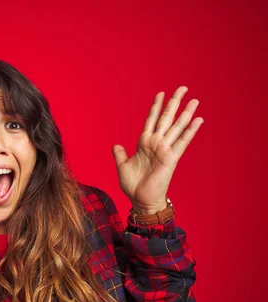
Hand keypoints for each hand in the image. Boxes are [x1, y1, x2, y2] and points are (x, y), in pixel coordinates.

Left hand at [112, 86, 203, 214]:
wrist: (140, 200)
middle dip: (174, 103)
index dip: (155, 107)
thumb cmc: (133, 185)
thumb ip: (120, 155)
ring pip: (176, 127)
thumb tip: (116, 145)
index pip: (151, 120)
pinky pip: (182, 142)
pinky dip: (190, 130)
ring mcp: (164, 150)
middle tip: (182, 88)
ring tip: (195, 100)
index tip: (160, 93)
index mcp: (144, 143)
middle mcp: (156, 143)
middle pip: (166, 118)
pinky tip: (199, 120)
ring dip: (186, 113)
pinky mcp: (171, 158)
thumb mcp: (122, 167)